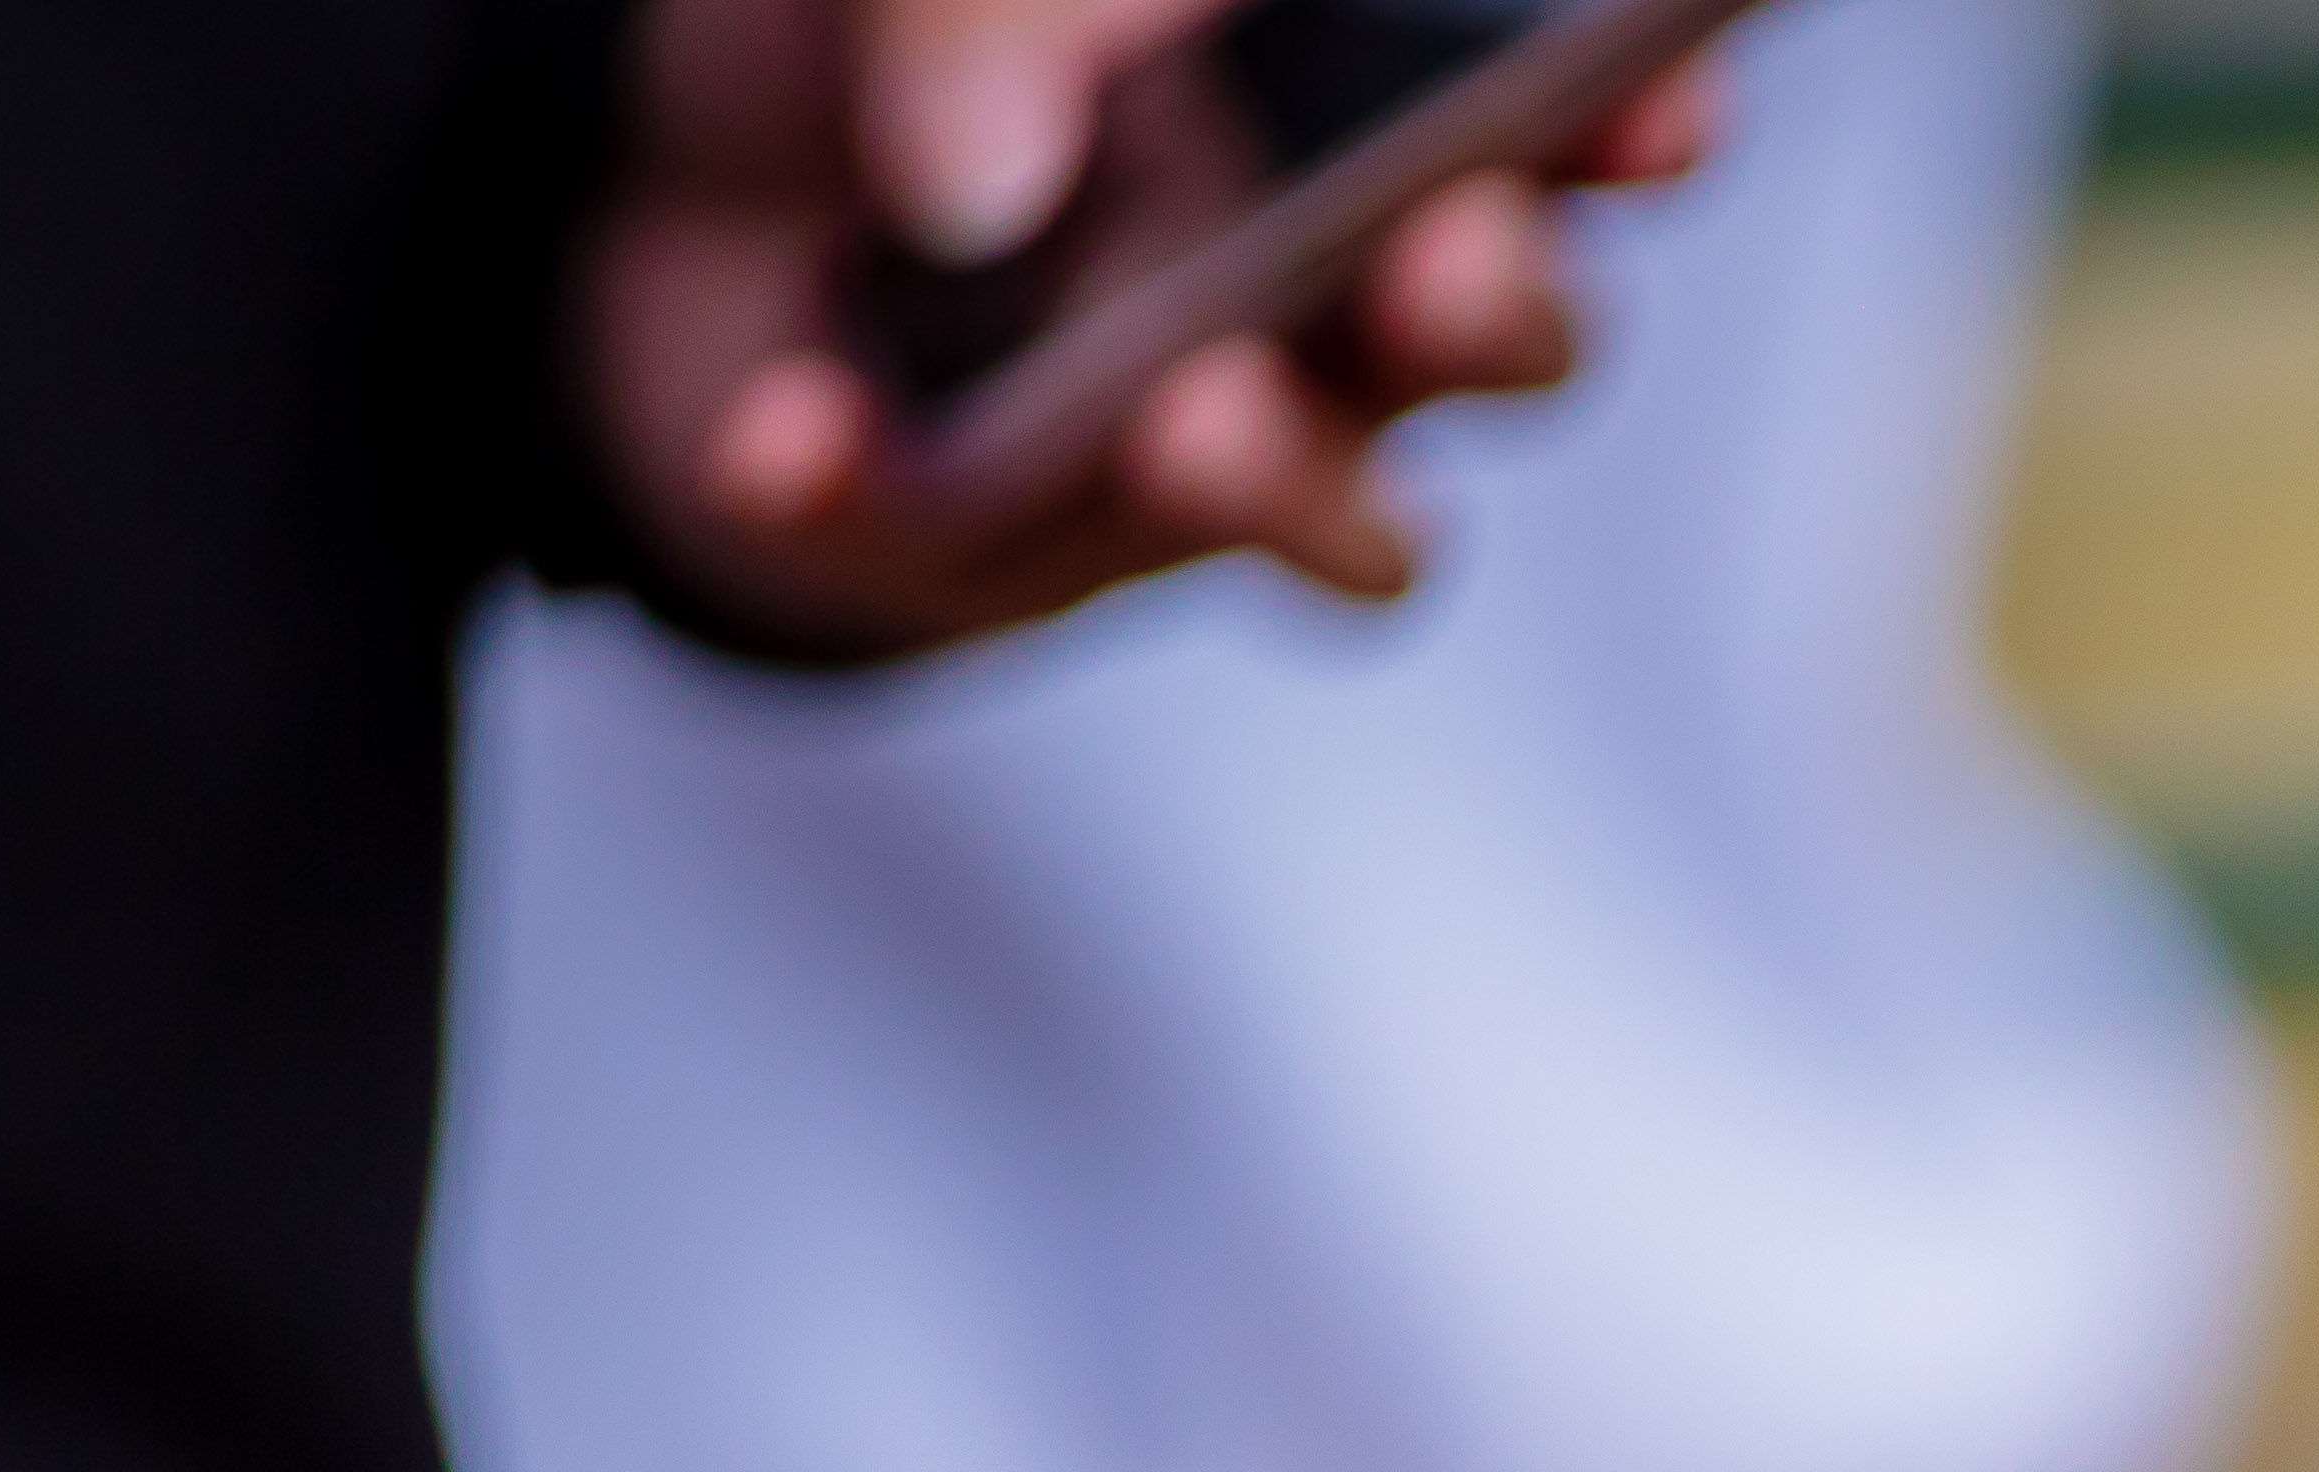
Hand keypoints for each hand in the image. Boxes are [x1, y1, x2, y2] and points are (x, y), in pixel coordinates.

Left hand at [585, 0, 1720, 651]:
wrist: (665, 160)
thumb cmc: (898, 30)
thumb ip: (980, 21)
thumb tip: (985, 198)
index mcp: (1378, 107)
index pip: (1573, 134)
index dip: (1642, 128)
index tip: (1654, 112)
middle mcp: (1348, 298)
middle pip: (1514, 345)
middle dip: (1493, 314)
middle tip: (1435, 265)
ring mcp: (1226, 443)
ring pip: (1350, 525)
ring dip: (1287, 486)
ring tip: (1184, 423)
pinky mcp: (1041, 549)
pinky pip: (990, 570)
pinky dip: (878, 510)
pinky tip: (785, 437)